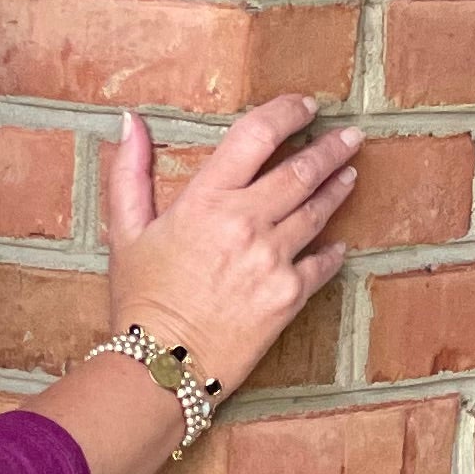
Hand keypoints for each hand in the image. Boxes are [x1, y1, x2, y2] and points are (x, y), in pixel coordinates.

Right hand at [103, 93, 357, 394]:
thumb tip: (132, 122)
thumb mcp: (125, 233)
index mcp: (207, 200)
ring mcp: (272, 259)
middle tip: (348, 138)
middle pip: (301, 170)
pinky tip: (337, 246)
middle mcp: (246, 222)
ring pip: (319, 211)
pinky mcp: (288, 296)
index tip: (305, 106)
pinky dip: (332, 253)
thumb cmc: (140, 302)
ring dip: (337, 189)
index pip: (257, 134)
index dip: (287, 112)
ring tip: (348, 176)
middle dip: (330, 148)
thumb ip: (130, 173)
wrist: (160, 367)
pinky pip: (322, 265)